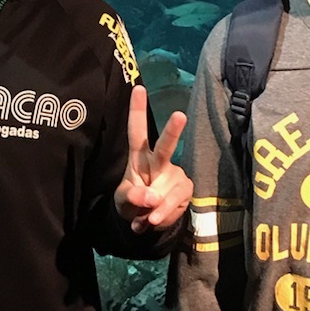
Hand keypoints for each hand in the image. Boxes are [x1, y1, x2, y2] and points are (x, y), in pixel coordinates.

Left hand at [114, 84, 190, 233]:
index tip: (138, 88)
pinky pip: (175, 203)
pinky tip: (155, 220)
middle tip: (180, 116)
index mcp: (139, 157)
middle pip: (165, 145)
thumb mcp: (123, 202)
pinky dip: (163, 215)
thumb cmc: (133, 202)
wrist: (149, 222)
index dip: (137, 110)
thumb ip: (132, 197)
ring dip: (155, 209)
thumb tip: (152, 196)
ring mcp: (174, 174)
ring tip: (146, 219)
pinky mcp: (186, 188)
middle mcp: (159, 161)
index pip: (137, 131)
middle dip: (173, 131)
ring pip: (167, 190)